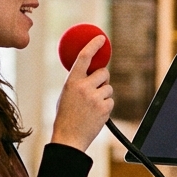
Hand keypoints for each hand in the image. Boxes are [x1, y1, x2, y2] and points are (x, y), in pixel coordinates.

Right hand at [50, 36, 113, 151]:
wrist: (68, 138)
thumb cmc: (65, 116)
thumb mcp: (65, 94)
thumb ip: (76, 82)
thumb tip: (89, 72)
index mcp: (71, 82)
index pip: (84, 57)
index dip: (93, 45)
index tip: (101, 39)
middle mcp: (84, 87)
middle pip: (103, 73)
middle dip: (103, 78)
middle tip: (96, 87)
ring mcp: (95, 98)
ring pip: (108, 88)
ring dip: (103, 95)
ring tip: (91, 107)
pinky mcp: (104, 109)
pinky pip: (110, 101)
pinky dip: (105, 106)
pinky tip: (95, 114)